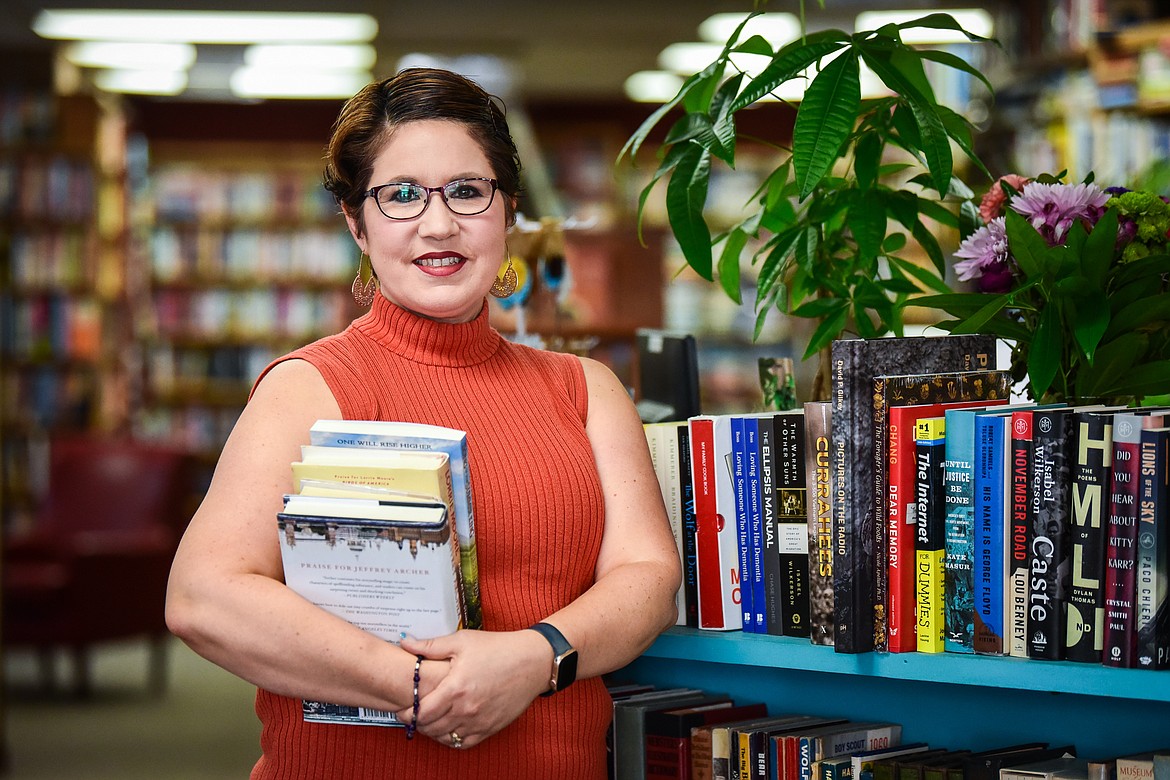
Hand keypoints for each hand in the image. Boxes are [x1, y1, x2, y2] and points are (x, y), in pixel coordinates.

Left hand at [394, 629, 551, 748]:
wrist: (533, 661)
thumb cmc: (498, 648)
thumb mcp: (462, 641)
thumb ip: (430, 646)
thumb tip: (404, 643)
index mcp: (455, 687)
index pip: (421, 711)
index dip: (407, 712)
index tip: (402, 708)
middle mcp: (466, 709)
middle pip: (430, 727)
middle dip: (417, 722)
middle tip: (412, 714)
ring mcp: (479, 721)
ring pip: (445, 737)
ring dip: (432, 731)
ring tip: (428, 720)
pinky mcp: (491, 728)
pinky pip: (464, 743)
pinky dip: (451, 739)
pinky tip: (448, 728)